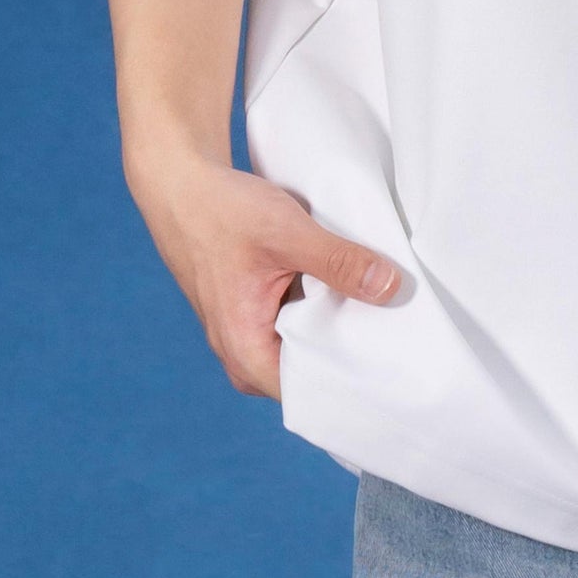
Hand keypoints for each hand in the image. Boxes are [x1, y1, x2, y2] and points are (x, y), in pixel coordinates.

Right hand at [124, 144, 404, 400]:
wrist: (181, 183)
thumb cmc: (222, 212)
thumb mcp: (288, 234)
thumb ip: (339, 261)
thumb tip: (391, 288)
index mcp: (244, 349)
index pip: (305, 394)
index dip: (348, 384)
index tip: (390, 369)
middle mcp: (241, 351)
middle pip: (306, 373)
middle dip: (347, 355)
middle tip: (397, 336)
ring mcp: (245, 329)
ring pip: (301, 345)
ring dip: (334, 327)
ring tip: (383, 312)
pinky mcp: (251, 307)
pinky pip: (293, 322)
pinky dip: (319, 308)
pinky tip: (351, 289)